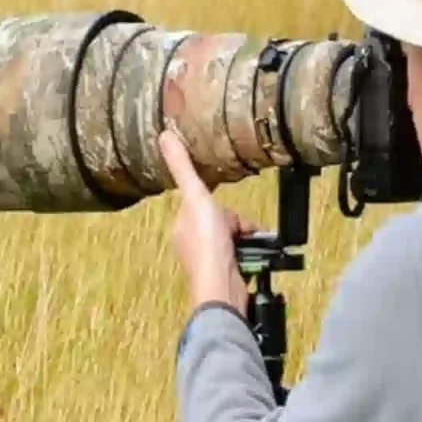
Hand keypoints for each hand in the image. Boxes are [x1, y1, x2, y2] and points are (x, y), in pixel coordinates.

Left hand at [158, 130, 258, 313]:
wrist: (223, 287)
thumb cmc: (206, 245)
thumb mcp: (196, 197)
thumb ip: (183, 167)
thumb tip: (164, 134)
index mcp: (181, 225)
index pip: (203, 203)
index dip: (218, 203)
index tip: (228, 211)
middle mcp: (191, 243)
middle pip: (222, 219)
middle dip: (238, 222)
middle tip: (242, 230)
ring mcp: (208, 259)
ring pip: (235, 236)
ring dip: (249, 238)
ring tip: (254, 243)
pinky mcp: (226, 272)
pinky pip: (242, 254)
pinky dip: (254, 253)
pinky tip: (257, 257)